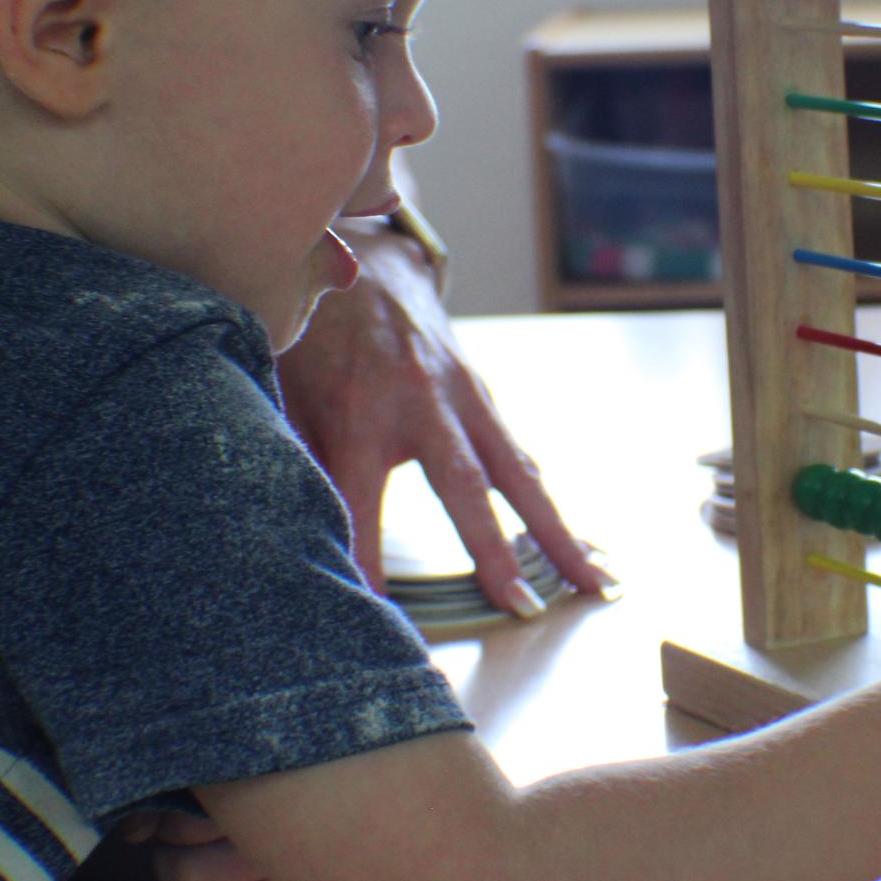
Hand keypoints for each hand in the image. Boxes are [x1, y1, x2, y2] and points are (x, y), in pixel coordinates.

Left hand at [276, 219, 614, 615]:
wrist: (367, 267)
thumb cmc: (316, 341)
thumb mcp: (287, 398)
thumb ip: (299, 463)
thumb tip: (297, 539)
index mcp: (357, 408)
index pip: (360, 501)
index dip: (365, 559)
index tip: (374, 613)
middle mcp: (420, 401)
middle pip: (463, 487)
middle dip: (494, 552)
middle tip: (522, 608)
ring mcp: (462, 396)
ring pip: (516, 470)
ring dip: (556, 531)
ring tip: (594, 582)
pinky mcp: (483, 396)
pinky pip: (519, 455)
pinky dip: (545, 501)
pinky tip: (575, 545)